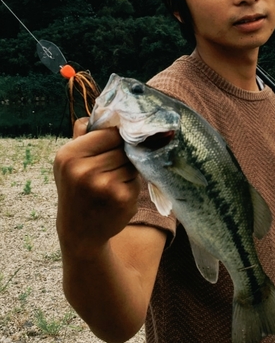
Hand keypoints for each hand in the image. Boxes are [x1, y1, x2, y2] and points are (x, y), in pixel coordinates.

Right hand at [54, 118, 140, 255]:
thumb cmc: (76, 191)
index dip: (116, 137)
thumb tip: (106, 111)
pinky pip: (137, 180)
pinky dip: (132, 185)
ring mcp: (105, 185)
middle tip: (112, 167)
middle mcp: (85, 170)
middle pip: (122, 148)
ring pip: (132, 163)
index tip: (117, 143)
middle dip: (122, 155)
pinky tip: (118, 195)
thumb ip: (83, 135)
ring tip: (112, 182)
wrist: (80, 232)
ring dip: (128, 170)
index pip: (108, 133)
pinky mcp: (123, 198)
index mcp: (69, 156)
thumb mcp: (68, 162)